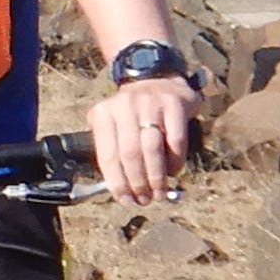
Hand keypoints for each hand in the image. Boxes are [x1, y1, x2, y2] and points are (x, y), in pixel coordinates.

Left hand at [89, 73, 196, 207]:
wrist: (157, 80)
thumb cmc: (133, 114)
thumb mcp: (113, 126)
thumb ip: (111, 151)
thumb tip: (119, 191)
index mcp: (103, 114)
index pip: (108, 155)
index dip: (117, 183)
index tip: (125, 200)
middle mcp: (124, 105)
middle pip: (130, 154)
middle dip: (138, 183)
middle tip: (145, 199)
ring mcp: (150, 102)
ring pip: (152, 149)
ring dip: (156, 177)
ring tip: (159, 192)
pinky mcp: (174, 103)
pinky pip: (175, 140)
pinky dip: (175, 161)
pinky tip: (173, 171)